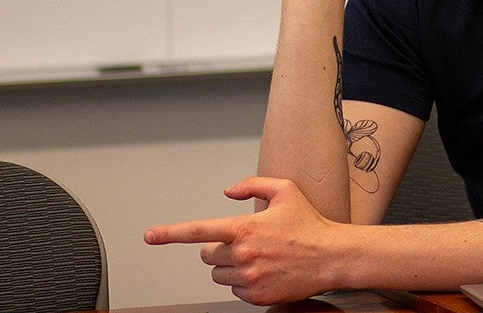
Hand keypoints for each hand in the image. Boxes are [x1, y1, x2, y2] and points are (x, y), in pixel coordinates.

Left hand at [144, 176, 343, 304]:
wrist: (331, 256)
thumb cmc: (309, 224)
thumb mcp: (285, 191)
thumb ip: (252, 185)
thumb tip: (227, 192)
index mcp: (244, 228)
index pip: (198, 231)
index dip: (170, 233)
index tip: (150, 236)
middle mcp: (242, 254)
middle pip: (207, 256)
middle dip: (220, 249)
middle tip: (244, 243)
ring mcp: (248, 278)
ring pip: (218, 274)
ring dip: (230, 266)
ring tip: (257, 257)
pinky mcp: (256, 296)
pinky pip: (234, 290)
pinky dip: (244, 282)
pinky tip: (265, 271)